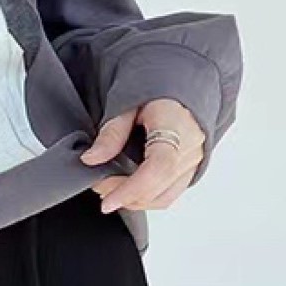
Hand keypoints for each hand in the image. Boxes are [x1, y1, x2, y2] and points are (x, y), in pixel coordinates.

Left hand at [80, 98, 205, 213]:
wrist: (180, 83)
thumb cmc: (155, 89)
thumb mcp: (127, 102)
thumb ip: (112, 132)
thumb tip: (91, 159)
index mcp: (177, 125)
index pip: (158, 167)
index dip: (131, 189)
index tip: (107, 201)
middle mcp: (191, 146)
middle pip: (158, 187)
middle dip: (123, 195)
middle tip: (98, 186)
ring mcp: (194, 160)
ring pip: (164, 197)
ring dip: (133, 200)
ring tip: (110, 189)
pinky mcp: (192, 168)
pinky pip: (169, 193)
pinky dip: (146, 197)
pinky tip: (127, 189)